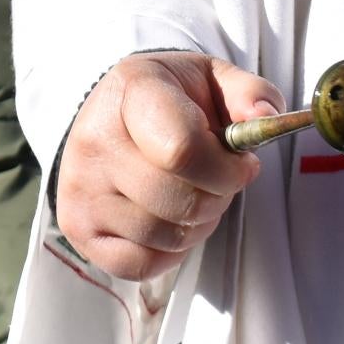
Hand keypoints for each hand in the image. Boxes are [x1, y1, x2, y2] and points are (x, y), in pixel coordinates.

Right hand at [55, 51, 284, 281]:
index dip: (226, 168)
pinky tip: (170, 221)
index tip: (241, 163)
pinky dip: (167, 254)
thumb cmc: (172, 99)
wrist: (112, 112)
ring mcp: (80, 186)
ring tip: (194, 198)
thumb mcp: (213, 78)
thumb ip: (250, 93)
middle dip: (217, 197)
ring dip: (195, 226)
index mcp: (132, 91)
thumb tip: (265, 118)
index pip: (182, 149)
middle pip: (178, 199)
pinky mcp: (77, 226)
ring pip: (161, 235)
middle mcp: (95, 139)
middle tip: (220, 182)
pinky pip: (138, 264)